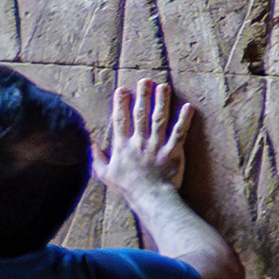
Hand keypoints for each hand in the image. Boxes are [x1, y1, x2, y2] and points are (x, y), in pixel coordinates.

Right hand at [95, 79, 194, 200]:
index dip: (120, 104)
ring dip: (162, 102)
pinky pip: (179, 133)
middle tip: (145, 80)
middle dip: (142, 96)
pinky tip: (188, 106)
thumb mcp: (105, 174)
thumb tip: (90, 141)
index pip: (120, 121)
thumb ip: (97, 157)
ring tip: (163, 86)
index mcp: (122, 147)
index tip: (121, 89)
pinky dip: (184, 120)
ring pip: (160, 120)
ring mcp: (157, 146)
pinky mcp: (173, 151)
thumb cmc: (127, 187)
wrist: (149, 198)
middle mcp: (139, 143)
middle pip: (141, 115)